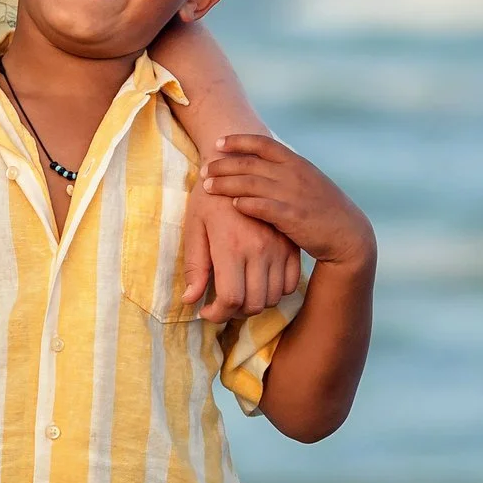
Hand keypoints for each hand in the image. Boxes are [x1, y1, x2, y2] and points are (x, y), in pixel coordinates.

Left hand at [179, 188, 302, 320]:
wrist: (237, 168)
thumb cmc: (208, 198)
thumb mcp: (194, 227)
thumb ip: (194, 266)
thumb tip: (190, 300)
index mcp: (232, 246)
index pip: (231, 299)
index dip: (217, 314)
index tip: (205, 312)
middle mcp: (260, 250)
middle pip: (255, 304)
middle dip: (235, 313)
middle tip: (220, 305)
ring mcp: (280, 248)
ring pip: (274, 297)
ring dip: (255, 304)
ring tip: (237, 294)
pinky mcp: (291, 246)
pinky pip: (290, 284)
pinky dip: (275, 292)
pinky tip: (257, 283)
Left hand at [202, 135, 376, 271]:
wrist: (348, 235)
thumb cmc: (322, 208)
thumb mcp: (307, 181)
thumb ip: (284, 171)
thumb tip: (257, 162)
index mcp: (296, 163)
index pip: (263, 144)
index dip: (238, 141)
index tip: (218, 143)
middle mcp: (293, 174)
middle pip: (249, 163)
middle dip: (223, 165)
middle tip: (204, 169)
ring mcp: (293, 195)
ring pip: (251, 183)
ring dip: (226, 184)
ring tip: (207, 187)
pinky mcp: (293, 216)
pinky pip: (263, 207)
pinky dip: (246, 204)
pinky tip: (231, 206)